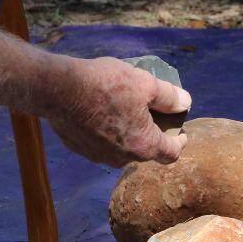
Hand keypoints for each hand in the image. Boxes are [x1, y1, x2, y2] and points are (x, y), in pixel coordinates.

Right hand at [46, 56, 190, 166]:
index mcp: (144, 146)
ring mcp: (100, 156)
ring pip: (123, 147)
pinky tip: (102, 110)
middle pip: (146, 149)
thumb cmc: (105, 85)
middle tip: (151, 110)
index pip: (171, 153)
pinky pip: (101, 142)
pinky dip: (107, 130)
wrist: (57, 89)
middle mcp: (123, 158)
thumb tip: (185, 102)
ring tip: (124, 107)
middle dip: (152, 132)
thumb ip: (169, 96)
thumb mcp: (145, 83)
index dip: (180, 142)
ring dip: (128, 131)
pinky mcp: (81, 149)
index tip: (181, 133)